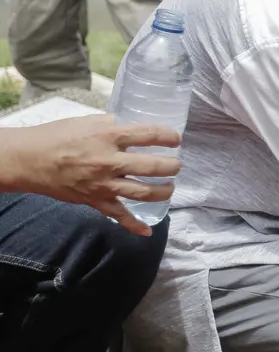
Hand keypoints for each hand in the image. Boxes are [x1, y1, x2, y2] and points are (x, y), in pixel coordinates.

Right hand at [0, 115, 181, 235]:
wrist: (28, 160)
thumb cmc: (56, 136)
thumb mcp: (86, 121)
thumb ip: (110, 123)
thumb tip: (128, 123)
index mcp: (108, 136)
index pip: (149, 135)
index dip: (168, 136)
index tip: (176, 139)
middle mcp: (109, 161)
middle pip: (152, 167)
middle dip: (171, 167)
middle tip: (176, 165)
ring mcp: (103, 183)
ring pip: (142, 192)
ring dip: (163, 192)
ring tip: (170, 187)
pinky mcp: (94, 200)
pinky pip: (118, 215)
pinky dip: (133, 225)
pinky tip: (147, 230)